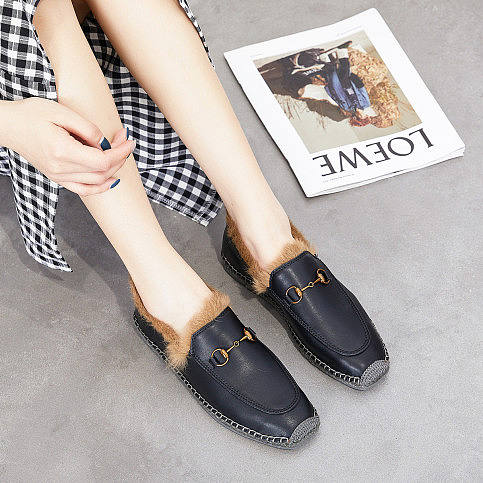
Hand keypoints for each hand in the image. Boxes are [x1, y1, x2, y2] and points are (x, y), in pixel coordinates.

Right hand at [1, 97, 134, 195]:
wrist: (7, 126)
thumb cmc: (32, 114)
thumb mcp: (62, 112)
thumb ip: (87, 129)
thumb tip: (106, 143)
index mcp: (62, 151)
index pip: (102, 161)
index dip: (120, 152)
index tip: (129, 140)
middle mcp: (61, 169)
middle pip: (103, 172)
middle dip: (120, 157)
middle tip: (124, 140)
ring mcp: (58, 176)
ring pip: (96, 181)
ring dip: (114, 168)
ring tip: (119, 151)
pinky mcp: (57, 178)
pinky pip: (84, 190)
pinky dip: (101, 187)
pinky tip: (112, 179)